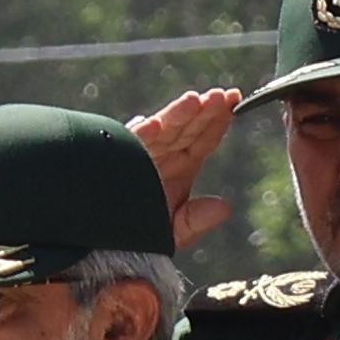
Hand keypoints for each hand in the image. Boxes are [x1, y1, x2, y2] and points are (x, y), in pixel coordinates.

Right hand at [134, 84, 250, 251]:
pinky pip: (131, 143)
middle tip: (221, 95)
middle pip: (188, 128)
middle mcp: (164, 154)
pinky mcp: (118, 157)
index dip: (219, 121)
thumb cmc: (139, 235)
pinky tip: (157, 123)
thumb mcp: (173, 232)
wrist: (104, 244)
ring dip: (178, 114)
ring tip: (195, 101)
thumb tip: (224, 208)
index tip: (235, 101)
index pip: (204, 139)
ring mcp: (142, 152)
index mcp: (182, 166)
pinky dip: (142, 134)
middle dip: (204, 111)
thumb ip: (196, 221)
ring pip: (163, 129)